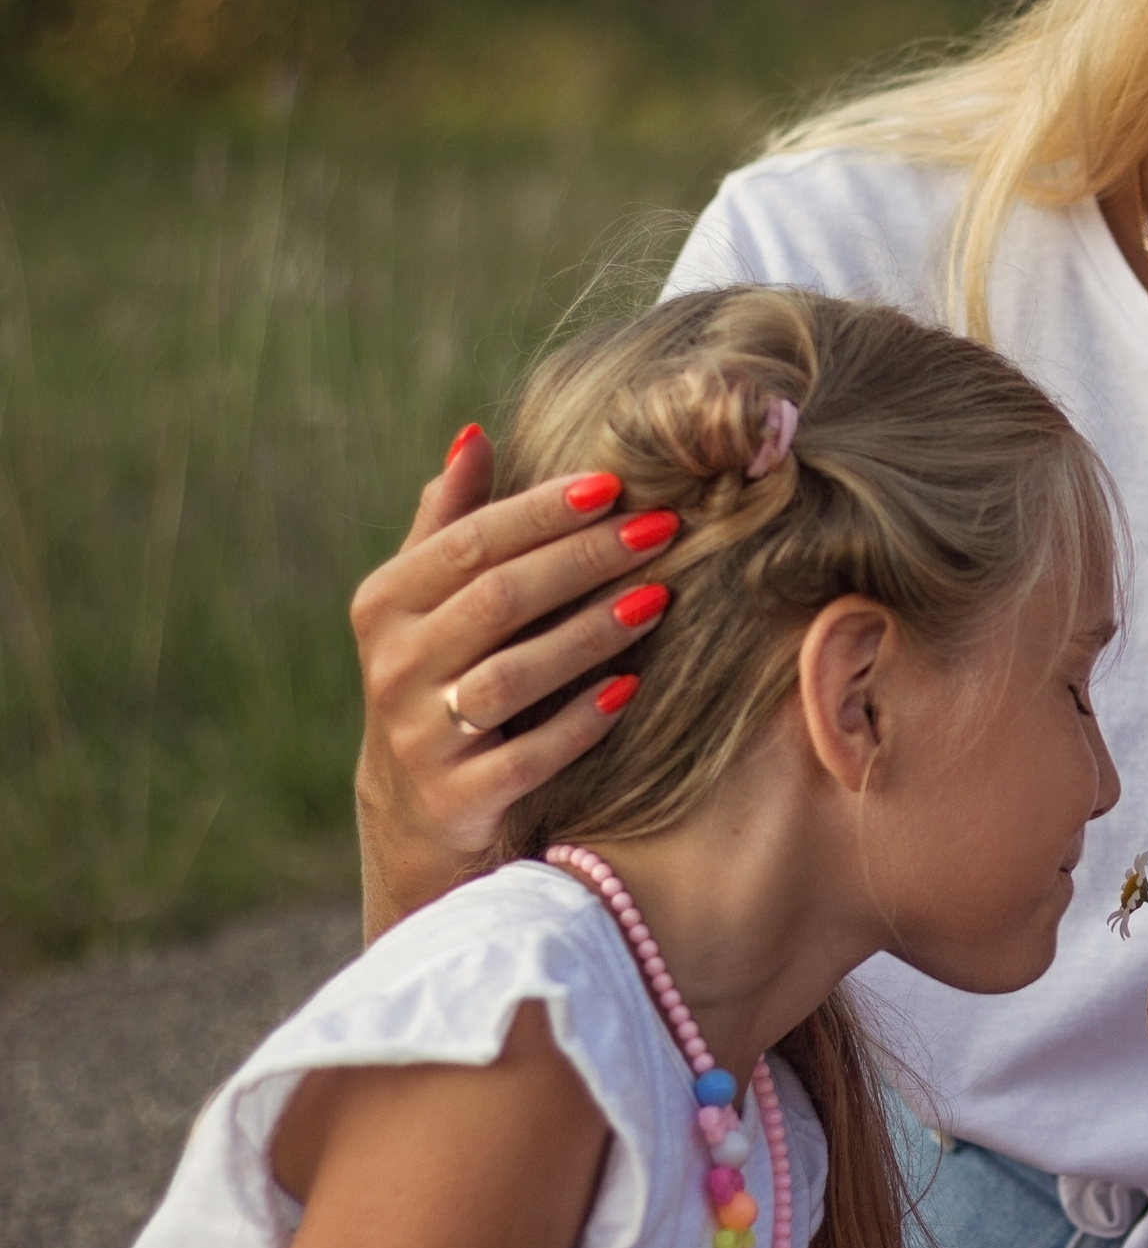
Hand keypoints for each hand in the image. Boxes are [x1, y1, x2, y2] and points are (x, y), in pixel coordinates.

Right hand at [351, 424, 678, 935]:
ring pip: (512, 675)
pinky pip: (526, 757)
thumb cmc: (441, 678)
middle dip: (583, 559)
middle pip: (498, 599)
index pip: (469, 543)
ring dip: (589, 634)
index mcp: (386, 603)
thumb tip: (474, 435)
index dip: (542, 511)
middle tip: (660, 529)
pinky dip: (579, 723)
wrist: (415, 812)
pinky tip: (630, 689)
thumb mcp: (428, 604)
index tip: (615, 484)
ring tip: (657, 599)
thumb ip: (451, 524)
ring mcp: (420, 736)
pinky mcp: (456, 798)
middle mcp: (394, 665)